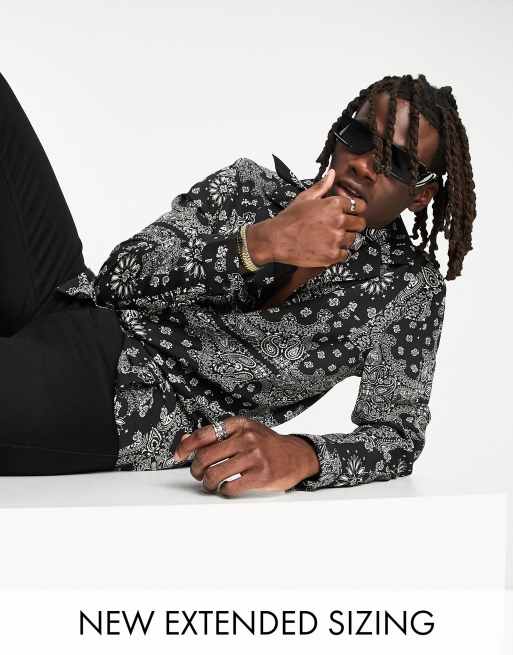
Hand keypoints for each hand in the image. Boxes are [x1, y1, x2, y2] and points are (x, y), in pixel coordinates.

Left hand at [172, 417, 319, 496]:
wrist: (297, 455)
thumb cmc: (266, 443)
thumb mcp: (244, 431)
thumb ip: (216, 435)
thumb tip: (185, 439)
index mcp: (240, 424)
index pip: (204, 434)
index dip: (186, 446)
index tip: (178, 455)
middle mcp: (247, 438)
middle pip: (206, 456)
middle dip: (196, 469)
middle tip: (198, 474)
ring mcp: (255, 456)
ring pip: (215, 473)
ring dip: (207, 483)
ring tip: (210, 484)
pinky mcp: (261, 475)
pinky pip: (230, 487)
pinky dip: (223, 490)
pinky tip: (226, 488)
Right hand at [265, 168, 366, 267]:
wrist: (276, 239)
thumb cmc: (288, 220)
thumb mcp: (305, 198)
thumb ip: (322, 186)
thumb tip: (332, 174)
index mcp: (333, 205)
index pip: (359, 206)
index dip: (355, 210)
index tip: (350, 214)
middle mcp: (338, 221)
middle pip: (360, 224)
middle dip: (353, 225)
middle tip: (340, 228)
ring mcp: (336, 239)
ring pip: (353, 239)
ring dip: (345, 240)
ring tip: (330, 239)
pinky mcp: (332, 255)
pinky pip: (345, 255)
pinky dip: (338, 253)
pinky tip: (328, 248)